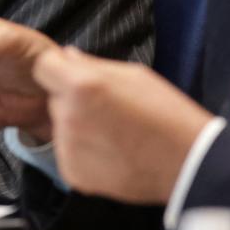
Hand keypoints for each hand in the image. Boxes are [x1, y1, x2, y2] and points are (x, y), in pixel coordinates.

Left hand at [32, 47, 212, 203]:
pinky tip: (111, 152)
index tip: (73, 78)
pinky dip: (83, 153)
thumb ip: (93, 64)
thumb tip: (67, 56)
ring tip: (112, 133)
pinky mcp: (73, 173)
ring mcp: (69, 148)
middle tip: (104, 109)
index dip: (58, 71)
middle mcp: (69, 116)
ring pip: (60, 127)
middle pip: (53, 99)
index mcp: (82, 85)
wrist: (186, 162)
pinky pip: (68, 154)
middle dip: (71, 100)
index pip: (43, 68)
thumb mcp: (133, 75)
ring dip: (77, 127)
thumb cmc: (165, 113)